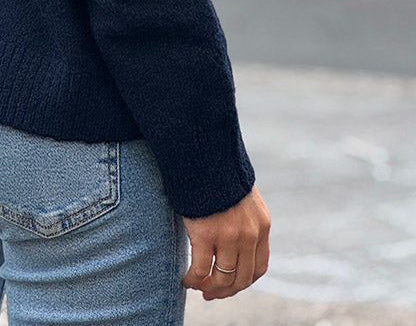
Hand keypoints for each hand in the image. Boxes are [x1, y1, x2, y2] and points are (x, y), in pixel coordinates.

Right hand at [180, 184, 269, 299]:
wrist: (204, 154)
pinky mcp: (206, 235)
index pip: (259, 267)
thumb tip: (234, 241)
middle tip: (210, 294)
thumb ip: (244, 219)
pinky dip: (192, 279)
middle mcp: (249, 234)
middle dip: (225, 291)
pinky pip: (200, 270)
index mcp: (262, 225)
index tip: (230, 285)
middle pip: (242, 278)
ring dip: (208, 288)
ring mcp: (228, 236)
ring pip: (222, 278)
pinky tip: (185, 279)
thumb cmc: (218, 174)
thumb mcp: (243, 197)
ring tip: (196, 286)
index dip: (244, 281)